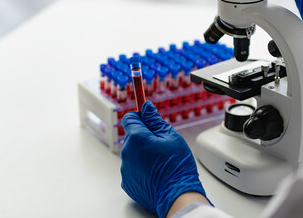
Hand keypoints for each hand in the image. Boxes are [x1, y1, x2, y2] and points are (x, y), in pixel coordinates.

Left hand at [120, 101, 209, 217]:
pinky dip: (141, 167)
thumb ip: (155, 120)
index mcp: (137, 138)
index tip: (148, 119)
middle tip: (160, 144)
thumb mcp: (170, 137)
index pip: (129, 118)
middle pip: (132, 136)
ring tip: (159, 161)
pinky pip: (132, 167)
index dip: (140, 117)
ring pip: (132, 152)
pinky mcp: (127, 182)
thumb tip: (147, 107)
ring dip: (142, 152)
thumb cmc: (177, 166)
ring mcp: (125, 169)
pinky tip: (155, 172)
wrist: (177, 195)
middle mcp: (127, 152)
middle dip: (144, 136)